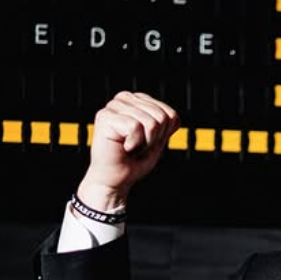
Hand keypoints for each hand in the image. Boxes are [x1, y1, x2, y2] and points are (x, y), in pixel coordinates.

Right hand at [76, 91, 180, 210]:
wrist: (115, 180)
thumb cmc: (134, 162)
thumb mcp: (157, 140)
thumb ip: (166, 125)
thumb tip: (175, 117)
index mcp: (138, 100)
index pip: (170, 114)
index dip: (163, 136)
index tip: (146, 143)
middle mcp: (125, 99)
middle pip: (162, 117)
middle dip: (154, 139)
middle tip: (138, 148)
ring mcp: (114, 106)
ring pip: (151, 122)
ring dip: (145, 143)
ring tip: (130, 148)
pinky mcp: (105, 116)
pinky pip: (135, 126)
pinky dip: (135, 143)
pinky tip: (123, 147)